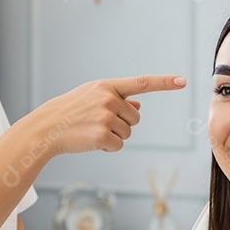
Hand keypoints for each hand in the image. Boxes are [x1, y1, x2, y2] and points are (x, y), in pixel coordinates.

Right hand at [24, 75, 185, 157]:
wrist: (47, 127)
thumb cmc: (71, 111)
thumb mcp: (92, 97)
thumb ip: (117, 99)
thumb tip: (138, 107)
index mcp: (107, 86)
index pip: (142, 82)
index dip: (164, 82)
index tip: (183, 81)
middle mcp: (108, 99)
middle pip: (136, 119)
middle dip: (121, 124)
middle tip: (97, 122)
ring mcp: (105, 117)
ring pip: (128, 133)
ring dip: (114, 136)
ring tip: (92, 130)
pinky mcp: (101, 136)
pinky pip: (118, 145)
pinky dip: (108, 147)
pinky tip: (92, 141)